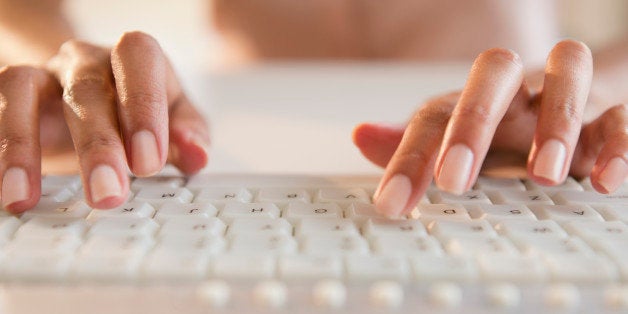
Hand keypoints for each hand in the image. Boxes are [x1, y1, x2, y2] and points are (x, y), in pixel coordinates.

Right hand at [0, 32, 209, 212]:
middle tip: (107, 193)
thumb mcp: (176, 119)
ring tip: (23, 197)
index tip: (148, 162)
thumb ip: (190, 134)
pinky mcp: (13, 96)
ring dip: (23, 145)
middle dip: (97, 144)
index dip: (143, 107)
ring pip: (24, 90)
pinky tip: (6, 190)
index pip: (139, 61)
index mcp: (134, 58)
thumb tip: (198, 155)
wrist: (94, 94)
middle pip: (87, 89)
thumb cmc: (143, 110)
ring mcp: (44, 74)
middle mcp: (86, 60)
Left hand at [353, 40, 627, 216]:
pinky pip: (623, 115)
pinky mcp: (613, 114)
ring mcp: (568, 95)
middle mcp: (518, 88)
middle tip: (455, 180)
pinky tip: (604, 182)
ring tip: (544, 174)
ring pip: (567, 73)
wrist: (572, 116)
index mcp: (473, 98)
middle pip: (494, 72)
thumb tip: (360, 136)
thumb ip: (413, 147)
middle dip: (473, 123)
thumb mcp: (457, 145)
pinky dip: (619, 144)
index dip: (410, 157)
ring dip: (556, 122)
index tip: (392, 204)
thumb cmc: (505, 134)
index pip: (434, 114)